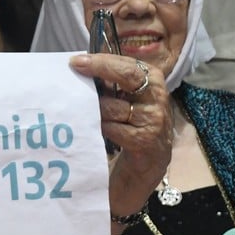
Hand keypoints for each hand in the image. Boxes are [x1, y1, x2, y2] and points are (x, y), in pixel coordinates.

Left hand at [70, 54, 170, 219]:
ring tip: (85, 115)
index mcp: (153, 83)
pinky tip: (93, 132)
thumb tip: (80, 65)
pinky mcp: (146, 144)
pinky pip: (114, 129)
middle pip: (129, 76)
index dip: (103, 61)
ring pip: (114, 106)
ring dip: (94, 110)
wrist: (141, 173)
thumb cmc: (128, 132)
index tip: (75, 61)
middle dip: (100, 69)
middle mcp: (159, 99)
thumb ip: (110, 85)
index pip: (130, 64)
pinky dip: (100, 129)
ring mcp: (155, 122)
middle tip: (75, 68)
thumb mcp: (123, 104)